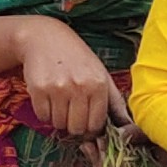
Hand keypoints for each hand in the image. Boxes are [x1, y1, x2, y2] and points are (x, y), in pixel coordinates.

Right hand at [10, 15, 116, 133]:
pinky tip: (48, 98)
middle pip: (77, 128)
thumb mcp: (101, 75)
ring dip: (58, 118)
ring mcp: (58, 88)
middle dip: (74, 125)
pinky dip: (44, 113)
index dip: (91, 128)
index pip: (96, 125)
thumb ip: (115, 103)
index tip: (86, 120)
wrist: (45, 37)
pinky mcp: (38, 89)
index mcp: (99, 84)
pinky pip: (42, 116)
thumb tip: (128, 129)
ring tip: (60, 101)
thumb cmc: (77, 58)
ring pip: (59, 124)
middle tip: (71, 111)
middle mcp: (80, 86)